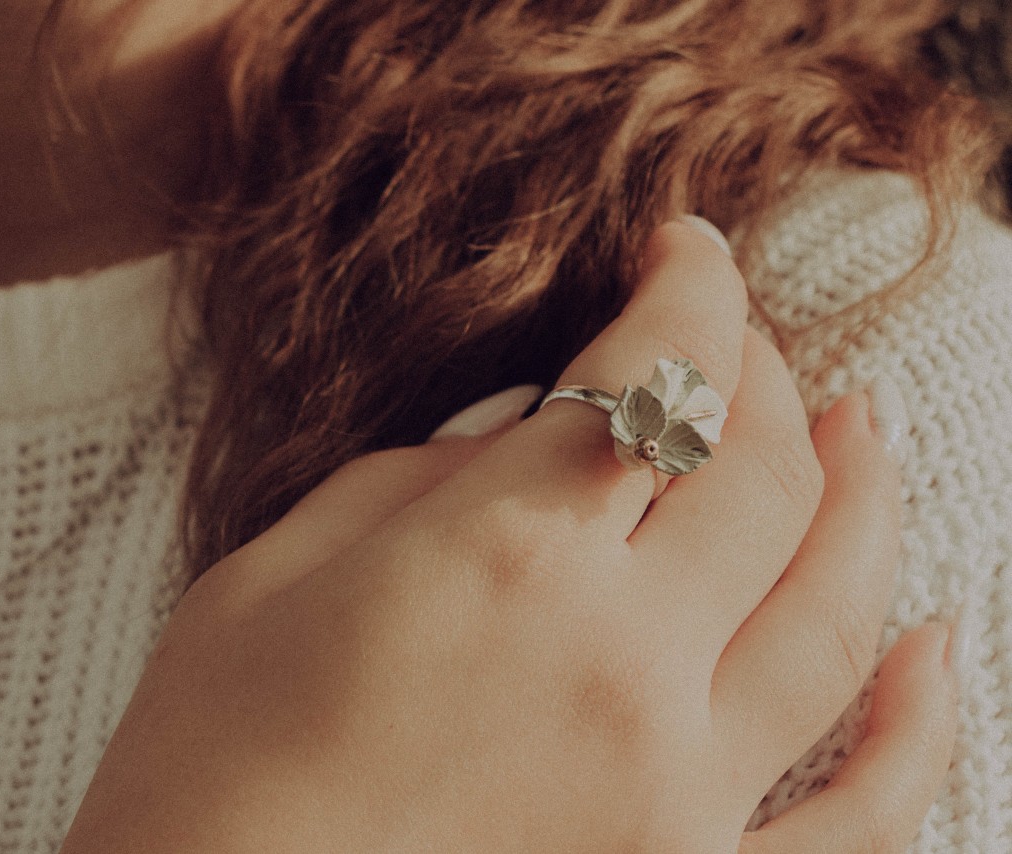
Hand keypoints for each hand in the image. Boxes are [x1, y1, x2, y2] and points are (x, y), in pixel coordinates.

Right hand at [60, 222, 957, 852]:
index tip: (685, 252)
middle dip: (760, 375)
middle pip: (757, 472)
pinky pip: (860, 813)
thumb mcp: (271, 577)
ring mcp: (675, 789)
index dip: (685, 290)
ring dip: (864, 496)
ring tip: (868, 430)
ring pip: (835, 608)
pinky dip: (915, 724)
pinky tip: (930, 645)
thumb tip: (511, 438)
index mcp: (500, 559)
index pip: (651, 377)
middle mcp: (616, 663)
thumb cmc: (204, 771)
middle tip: (737, 341)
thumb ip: (410, 483)